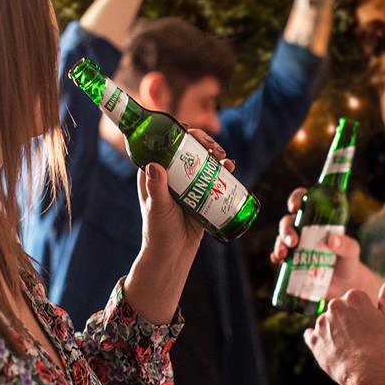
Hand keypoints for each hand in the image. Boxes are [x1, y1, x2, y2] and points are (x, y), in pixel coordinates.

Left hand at [125, 129, 233, 322]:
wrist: (173, 254)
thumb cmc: (159, 232)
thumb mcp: (157, 208)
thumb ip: (156, 188)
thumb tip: (155, 165)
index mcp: (154, 172)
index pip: (164, 143)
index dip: (178, 132)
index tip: (190, 130)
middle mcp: (171, 173)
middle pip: (187, 147)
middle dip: (202, 141)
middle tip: (214, 148)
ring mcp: (187, 182)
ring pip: (201, 158)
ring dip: (214, 151)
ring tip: (223, 156)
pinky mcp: (202, 192)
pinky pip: (213, 175)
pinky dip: (222, 168)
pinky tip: (230, 166)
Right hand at [270, 187, 361, 296]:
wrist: (344, 284)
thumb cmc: (348, 260)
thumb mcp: (352, 251)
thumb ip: (346, 244)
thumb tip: (332, 240)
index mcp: (317, 219)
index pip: (303, 201)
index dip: (296, 199)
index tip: (295, 207)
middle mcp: (303, 229)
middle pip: (288, 222)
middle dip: (286, 230)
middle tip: (293, 242)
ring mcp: (295, 246)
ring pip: (281, 238)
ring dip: (279, 244)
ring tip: (283, 255)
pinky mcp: (290, 261)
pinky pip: (278, 256)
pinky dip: (275, 257)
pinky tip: (277, 261)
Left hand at [304, 275, 384, 384]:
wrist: (369, 371)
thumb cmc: (382, 344)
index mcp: (353, 296)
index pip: (354, 302)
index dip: (362, 317)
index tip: (368, 328)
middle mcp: (334, 305)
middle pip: (339, 311)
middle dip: (346, 322)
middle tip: (359, 339)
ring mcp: (321, 322)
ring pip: (326, 323)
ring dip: (333, 332)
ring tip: (348, 348)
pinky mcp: (313, 339)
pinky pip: (311, 336)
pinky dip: (318, 341)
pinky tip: (329, 348)